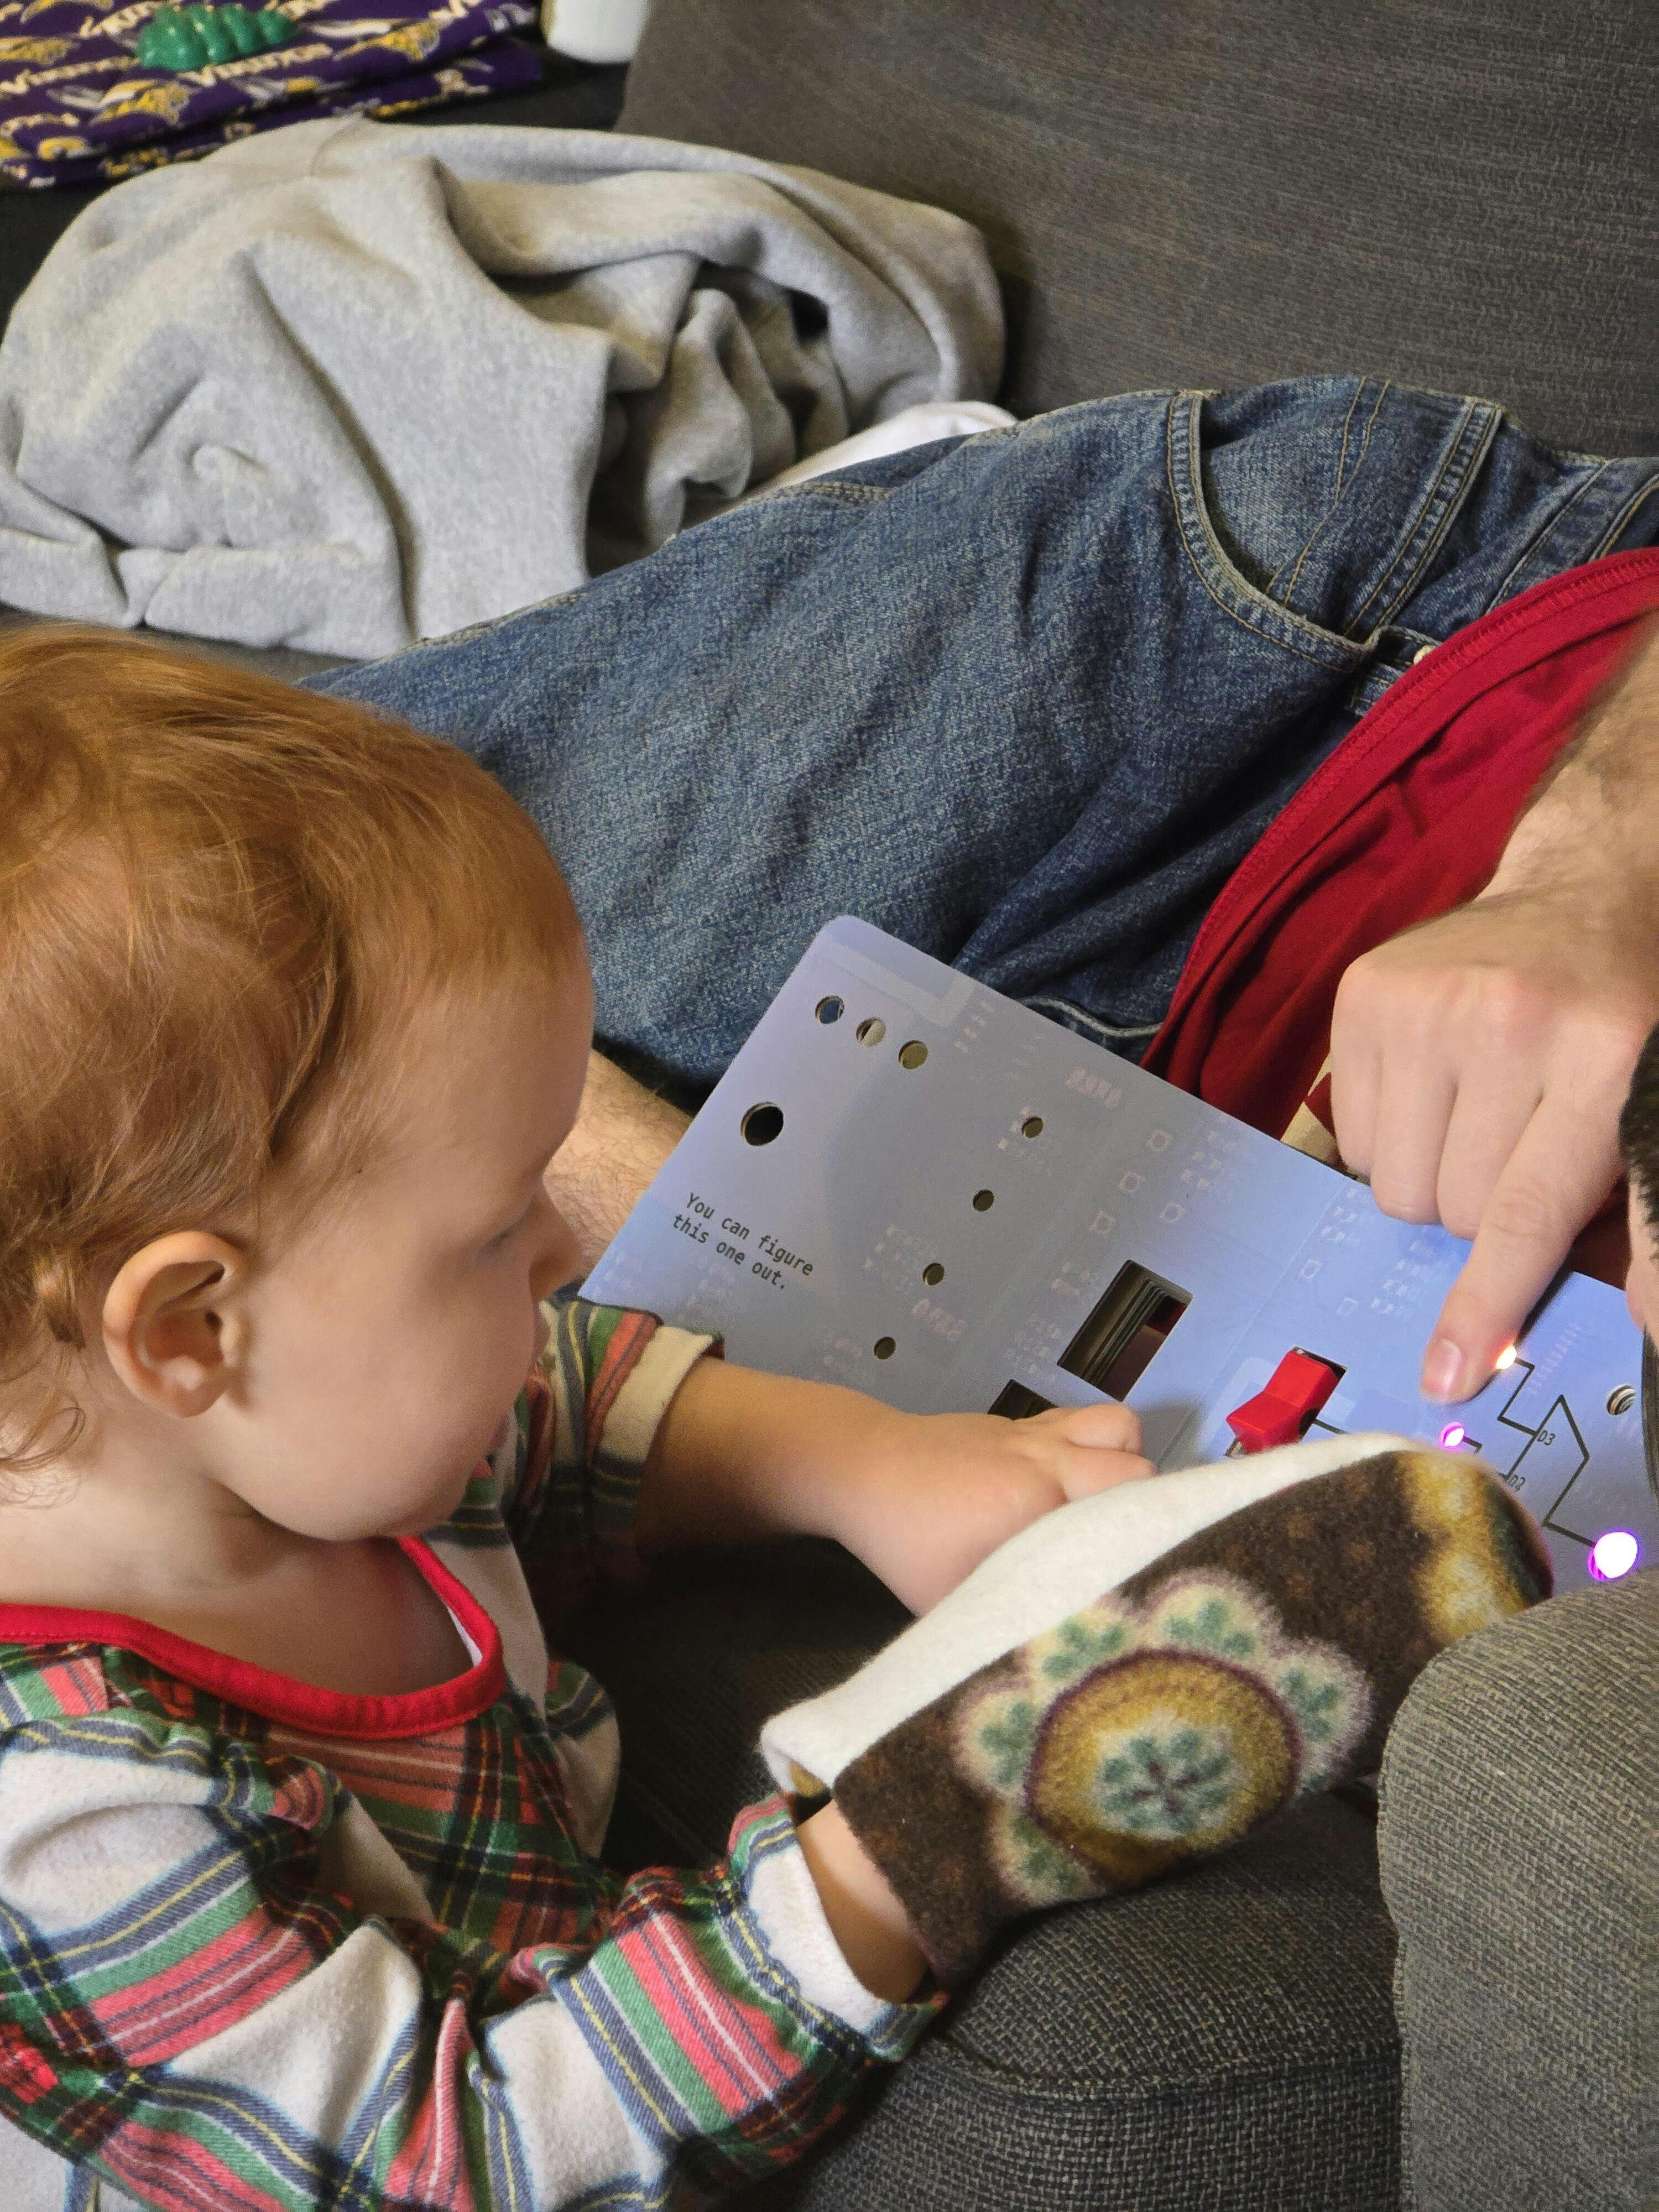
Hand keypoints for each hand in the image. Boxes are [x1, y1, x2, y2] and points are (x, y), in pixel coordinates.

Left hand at [820, 1399, 1153, 1614]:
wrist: (863, 1466)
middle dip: (1144, 1510)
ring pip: (1119, 1426)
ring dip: (1125, 1463)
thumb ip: (1007, 1622)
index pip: (1126, 1515)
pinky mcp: (1026, 1421)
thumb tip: (1061, 1653)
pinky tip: (1071, 1485)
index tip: (1143, 1580)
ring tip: (1103, 1507)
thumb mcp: (949, 1601)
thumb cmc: (905, 1542)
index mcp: (1033, 1500)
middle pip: (1137, 1468)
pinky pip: (1086, 1420)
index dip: (1146, 1547)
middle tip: (1121, 1553)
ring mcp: (1038, 1432)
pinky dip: (1095, 1446)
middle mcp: (1048, 1458)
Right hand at [1330, 885, 1658, 1400]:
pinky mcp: (1365, 991)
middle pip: (1450, 1209)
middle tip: (1518, 1155)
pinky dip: (1390, 1135)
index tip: (1451, 1374)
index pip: (1525, 1213)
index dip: (1488, 1304)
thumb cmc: (1635, 1019)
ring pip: (1392, 1184)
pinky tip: (1435, 1088)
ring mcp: (1423, 1001)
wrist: (1592, 892)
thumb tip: (1645, 1324)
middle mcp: (1504, 1021)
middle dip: (1478, 1215)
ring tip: (1475, 1119)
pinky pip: (1351, 1137)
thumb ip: (1652, 1218)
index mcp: (1601, 1056)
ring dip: (1430, 1179)